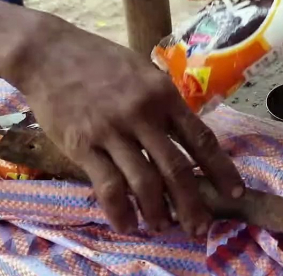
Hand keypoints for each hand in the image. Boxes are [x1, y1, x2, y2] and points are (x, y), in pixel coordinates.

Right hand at [11, 18, 244, 234]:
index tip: (233, 193)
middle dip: (192, 204)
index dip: (221, 170)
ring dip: (157, 212)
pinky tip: (127, 224)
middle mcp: (143, 114)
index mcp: (163, 94)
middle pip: (177, 168)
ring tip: (162, 227)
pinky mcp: (83, 145)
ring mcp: (112, 130)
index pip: (200, 139)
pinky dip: (120, 212)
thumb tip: (185, 135)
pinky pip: (108, 186)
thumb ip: (164, 102)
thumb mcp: (142, 71)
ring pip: (144, 182)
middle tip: (200, 228)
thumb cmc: (98, 60)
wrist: (49, 53)